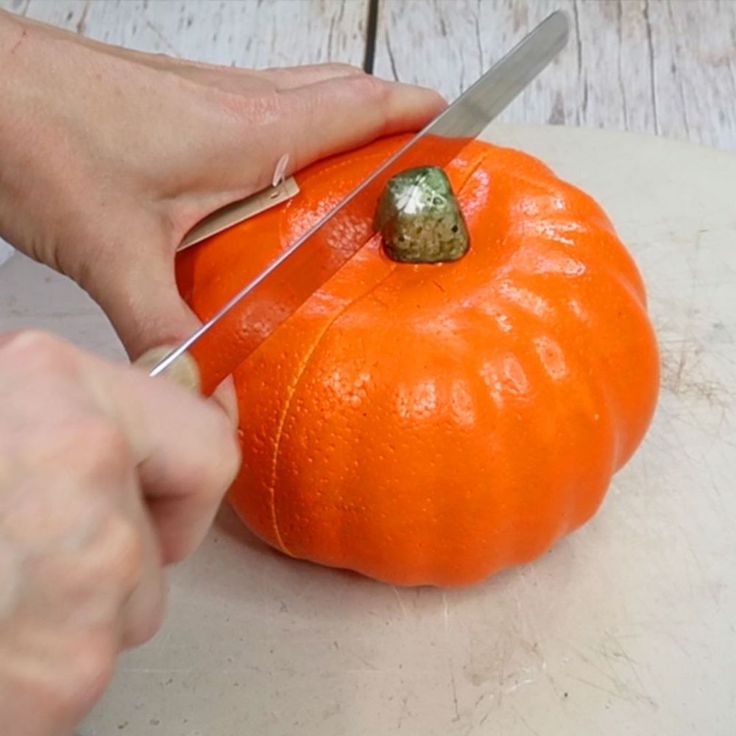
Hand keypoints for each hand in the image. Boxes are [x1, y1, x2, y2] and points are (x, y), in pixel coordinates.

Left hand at [0, 10, 444, 359]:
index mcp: (249, 130)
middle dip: (392, 113)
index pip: (360, 107)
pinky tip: (275, 173)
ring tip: (366, 162)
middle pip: (342, 91)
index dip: (416, 113)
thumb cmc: (42, 137)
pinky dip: (293, 128)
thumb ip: (165, 326)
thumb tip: (200, 387)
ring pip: (301, 94)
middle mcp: (239, 102)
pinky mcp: (178, 102)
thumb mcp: (114, 251)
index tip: (458, 123)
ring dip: (344, 116)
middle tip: (419, 149)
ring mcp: (209, 96)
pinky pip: (260, 107)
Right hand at [0, 331, 239, 735]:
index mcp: (53, 385)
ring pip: (138, 597)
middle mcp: (84, 460)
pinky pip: (92, 658)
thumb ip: (75, 402)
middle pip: (181, 521)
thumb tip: (176, 388)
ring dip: (82, 604)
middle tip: (46, 543)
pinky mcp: (68, 668)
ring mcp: (89, 568)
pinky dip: (49, 660)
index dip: (180, 464)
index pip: (203, 432)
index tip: (165, 479)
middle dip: (139, 539)